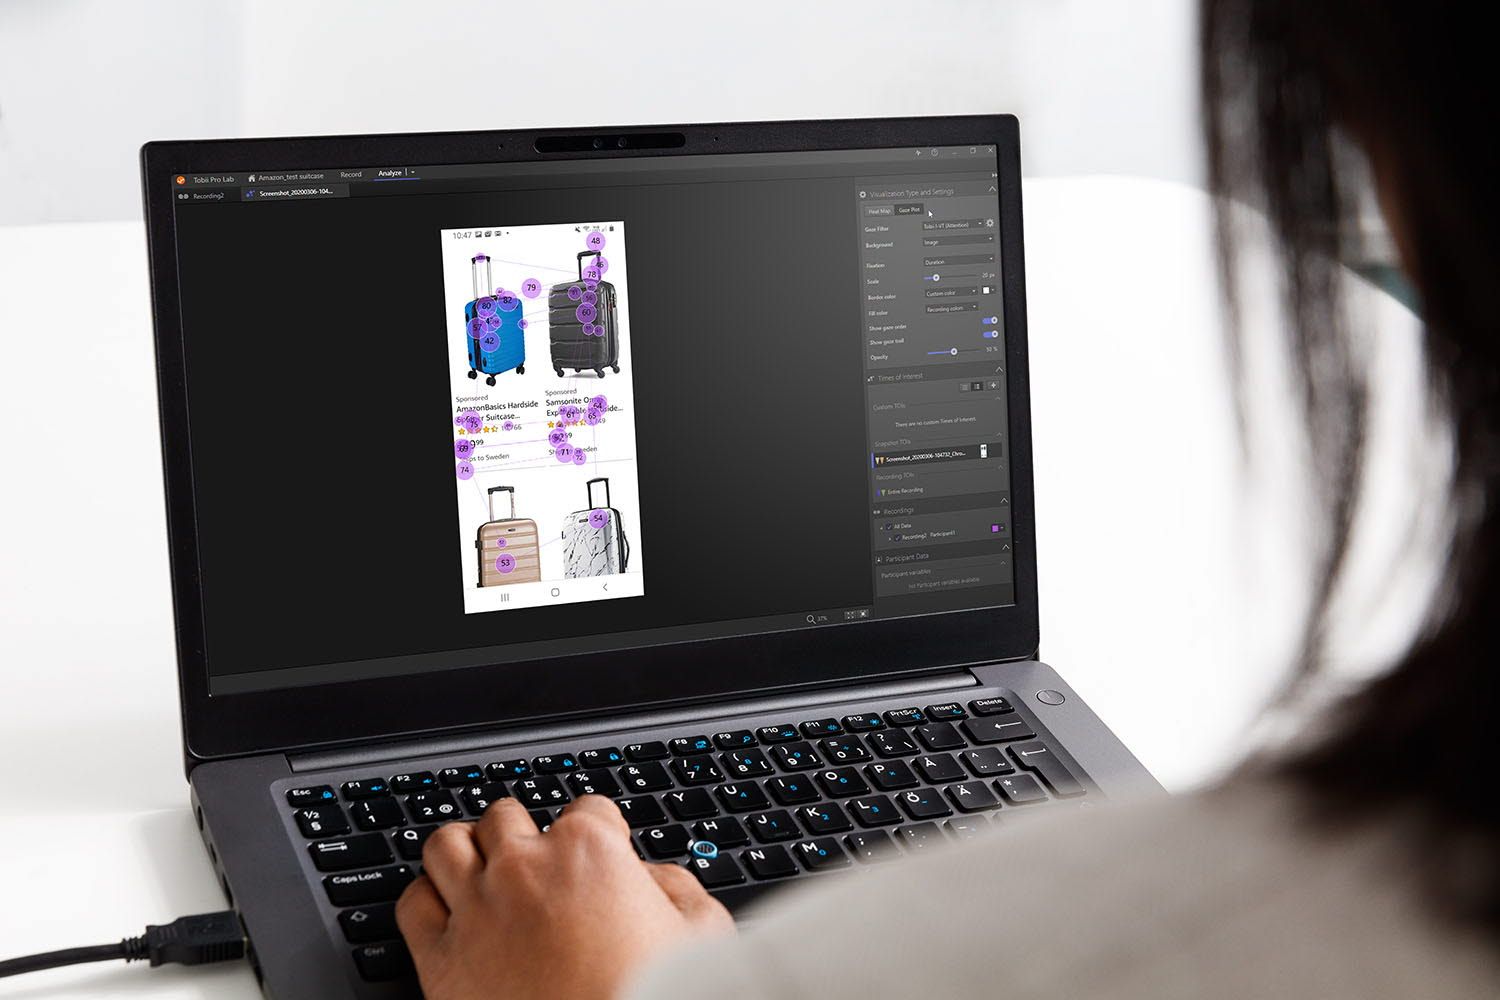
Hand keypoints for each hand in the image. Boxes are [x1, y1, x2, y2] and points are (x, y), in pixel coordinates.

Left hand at [396, 795, 732, 999]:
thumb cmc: (655, 993)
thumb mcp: (703, 932)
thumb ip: (677, 887)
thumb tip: (653, 876)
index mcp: (589, 850)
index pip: (587, 809)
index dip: (598, 831)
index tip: (599, 853)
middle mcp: (524, 868)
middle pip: (504, 816)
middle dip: (522, 834)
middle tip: (535, 863)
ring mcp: (476, 911)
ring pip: (446, 844)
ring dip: (465, 851)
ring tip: (479, 870)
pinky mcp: (441, 960)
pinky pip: (413, 905)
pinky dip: (427, 899)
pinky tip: (447, 912)